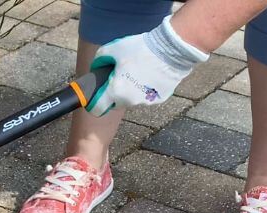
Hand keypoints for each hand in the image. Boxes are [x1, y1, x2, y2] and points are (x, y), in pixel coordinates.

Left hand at [87, 15, 208, 116]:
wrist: (172, 49)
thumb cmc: (141, 49)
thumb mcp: (114, 49)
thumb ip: (99, 60)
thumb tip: (96, 67)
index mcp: (115, 92)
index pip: (97, 109)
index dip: (94, 103)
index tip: (96, 96)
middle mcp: (129, 101)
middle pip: (115, 102)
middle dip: (114, 92)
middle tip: (120, 75)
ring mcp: (145, 102)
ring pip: (131, 99)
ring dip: (131, 90)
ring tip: (138, 71)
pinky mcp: (159, 100)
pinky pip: (146, 96)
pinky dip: (145, 88)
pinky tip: (151, 74)